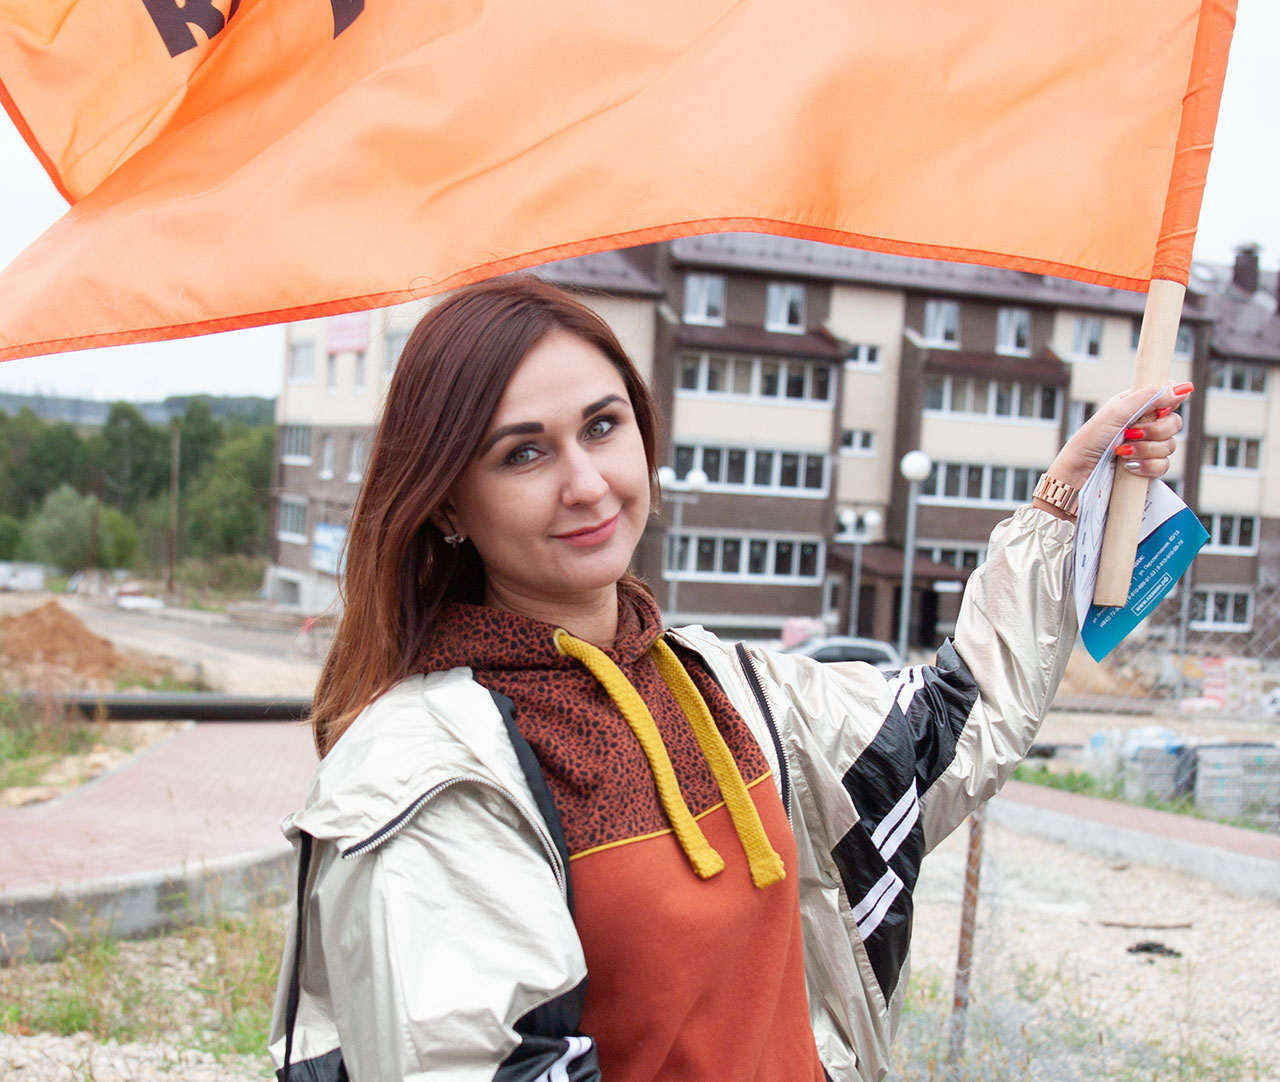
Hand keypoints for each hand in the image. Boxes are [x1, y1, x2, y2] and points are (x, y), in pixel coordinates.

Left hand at [1046, 381, 1191, 491]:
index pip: (1169, 397)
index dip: (1169, 403)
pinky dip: (1147, 466)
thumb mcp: (1117, 413)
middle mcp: (1143, 424)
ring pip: (1170, 446)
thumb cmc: (1090, 440)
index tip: (1159, 410)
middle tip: (1131, 434)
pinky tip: (1128, 467)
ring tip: (1122, 452)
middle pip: (1174, 423)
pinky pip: (1163, 466)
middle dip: (1154, 431)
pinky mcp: (1145, 468)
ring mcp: (1145, 447)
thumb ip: (1149, 397)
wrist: (1076, 475)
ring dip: (1146, 450)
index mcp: (1136, 405)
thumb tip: (1184, 387)